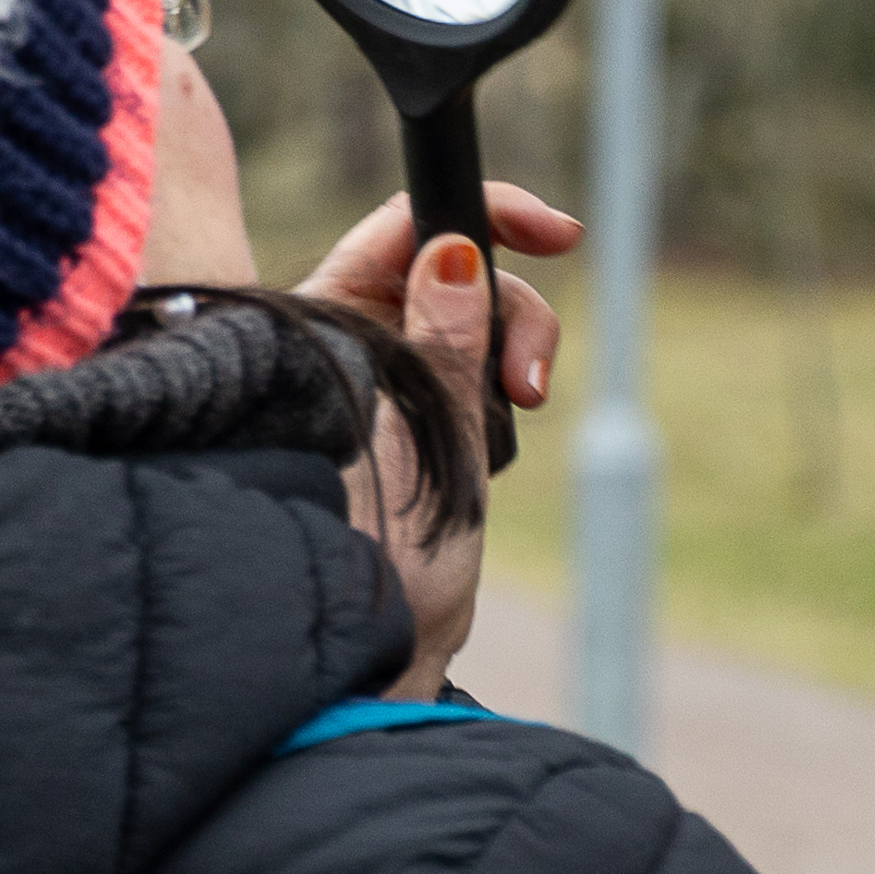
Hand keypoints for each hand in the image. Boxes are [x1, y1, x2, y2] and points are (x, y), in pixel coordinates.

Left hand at [300, 185, 579, 699]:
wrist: (365, 660)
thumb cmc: (368, 560)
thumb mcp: (424, 437)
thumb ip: (446, 339)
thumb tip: (456, 253)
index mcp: (319, 322)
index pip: (403, 227)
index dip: (483, 213)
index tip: (555, 232)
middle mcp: (340, 343)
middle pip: (451, 274)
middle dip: (512, 311)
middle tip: (531, 384)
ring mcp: (375, 386)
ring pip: (466, 330)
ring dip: (504, 364)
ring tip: (512, 420)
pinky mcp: (408, 427)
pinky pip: (464, 383)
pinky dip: (491, 404)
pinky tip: (493, 453)